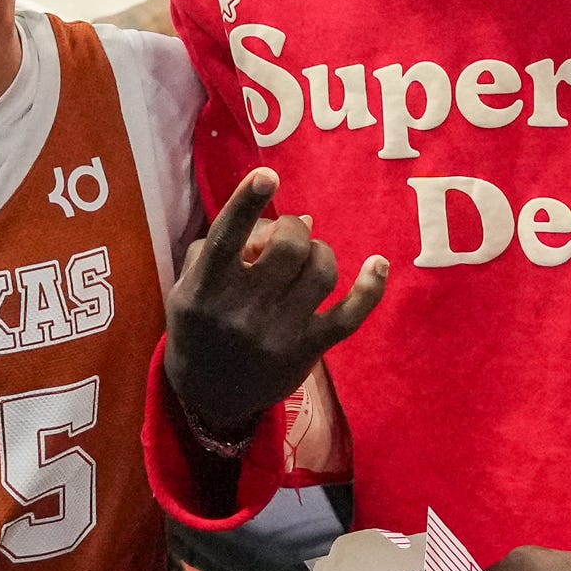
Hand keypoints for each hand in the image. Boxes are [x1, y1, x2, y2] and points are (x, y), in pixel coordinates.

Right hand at [161, 167, 387, 436]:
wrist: (208, 395)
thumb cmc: (201, 323)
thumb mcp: (191, 282)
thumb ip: (228, 243)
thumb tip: (297, 218)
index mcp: (204, 290)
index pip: (226, 239)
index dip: (246, 203)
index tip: (268, 175)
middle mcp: (240, 312)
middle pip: (287, 248)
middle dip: (293, 229)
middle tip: (287, 235)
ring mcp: (277, 334)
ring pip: (320, 271)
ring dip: (319, 251)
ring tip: (306, 257)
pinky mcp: (306, 351)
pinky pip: (349, 316)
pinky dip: (369, 288)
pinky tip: (379, 264)